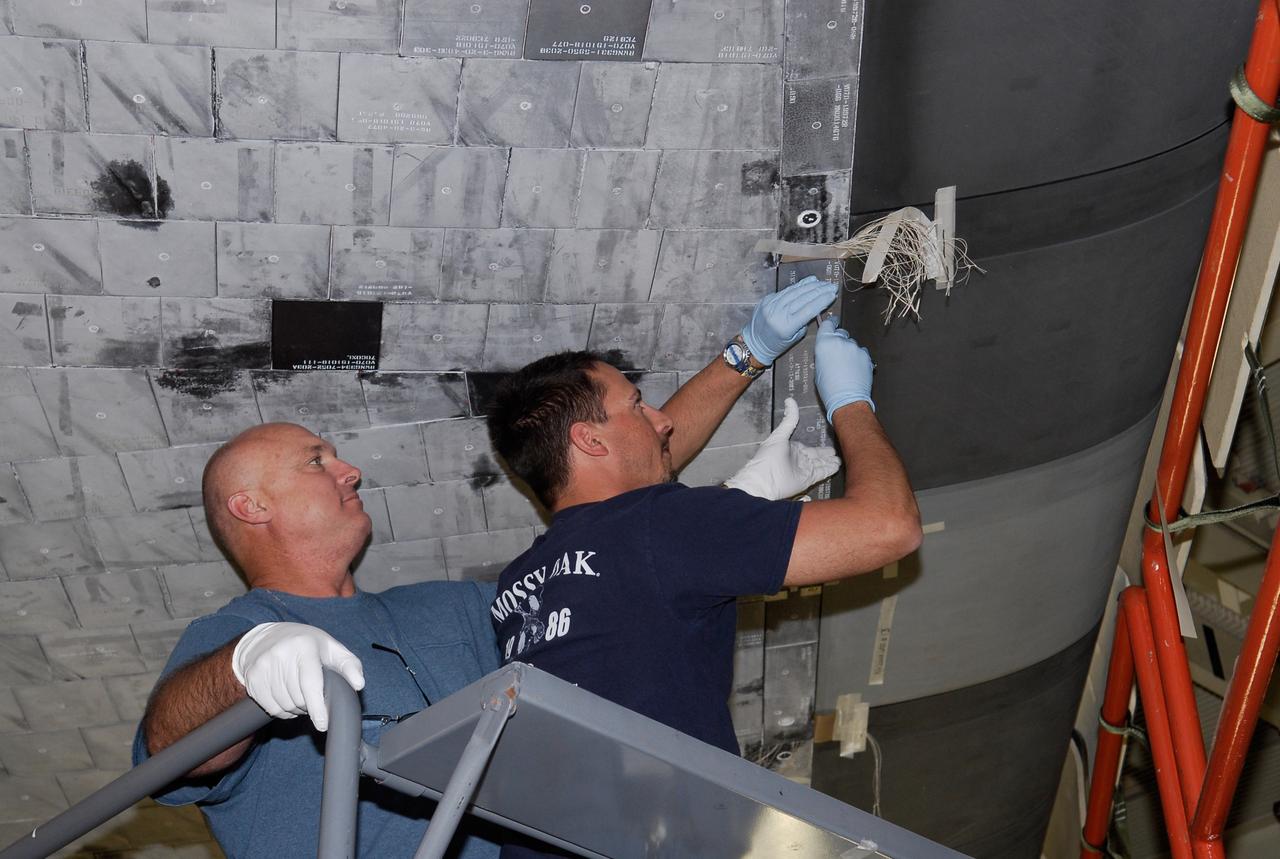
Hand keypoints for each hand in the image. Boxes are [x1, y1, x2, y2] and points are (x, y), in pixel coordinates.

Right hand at [231, 622, 364, 731]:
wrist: (265, 638)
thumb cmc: (306, 646)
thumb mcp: (331, 648)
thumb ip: (350, 665)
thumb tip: (359, 684)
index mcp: (305, 645)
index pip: (310, 683)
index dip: (317, 707)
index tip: (322, 724)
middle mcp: (281, 654)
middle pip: (298, 698)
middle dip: (309, 706)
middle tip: (313, 697)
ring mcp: (263, 666)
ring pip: (284, 706)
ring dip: (296, 709)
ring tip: (300, 696)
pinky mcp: (252, 678)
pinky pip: (271, 708)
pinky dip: (282, 711)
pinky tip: (287, 699)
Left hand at [723, 398, 840, 499]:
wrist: (764, 481)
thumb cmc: (767, 458)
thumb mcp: (779, 435)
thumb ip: (789, 420)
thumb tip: (790, 400)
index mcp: (792, 449)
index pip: (810, 448)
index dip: (820, 448)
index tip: (830, 445)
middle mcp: (799, 460)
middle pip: (817, 457)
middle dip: (826, 455)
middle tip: (837, 453)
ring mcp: (803, 471)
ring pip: (820, 465)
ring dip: (830, 463)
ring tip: (840, 460)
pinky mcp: (806, 480)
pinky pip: (820, 474)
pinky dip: (828, 471)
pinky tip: (836, 467)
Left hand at [741, 276, 839, 365]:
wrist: (753, 343)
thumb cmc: (776, 344)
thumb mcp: (795, 338)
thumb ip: (805, 322)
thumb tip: (817, 305)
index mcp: (787, 326)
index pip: (809, 310)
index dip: (822, 301)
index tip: (833, 294)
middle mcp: (778, 313)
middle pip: (803, 298)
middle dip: (820, 290)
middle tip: (832, 285)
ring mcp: (771, 304)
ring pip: (795, 291)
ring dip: (811, 285)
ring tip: (823, 282)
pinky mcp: (767, 299)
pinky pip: (786, 290)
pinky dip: (799, 285)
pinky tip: (809, 281)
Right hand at [815, 318, 874, 421]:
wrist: (847, 399)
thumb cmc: (829, 388)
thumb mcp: (818, 369)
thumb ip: (823, 354)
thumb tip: (828, 351)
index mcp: (825, 343)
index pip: (828, 324)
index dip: (830, 323)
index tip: (833, 321)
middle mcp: (841, 341)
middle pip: (841, 333)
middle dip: (839, 340)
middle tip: (837, 354)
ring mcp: (855, 348)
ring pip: (852, 344)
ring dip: (849, 351)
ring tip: (847, 367)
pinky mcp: (866, 355)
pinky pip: (861, 352)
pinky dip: (858, 358)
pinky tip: (855, 369)